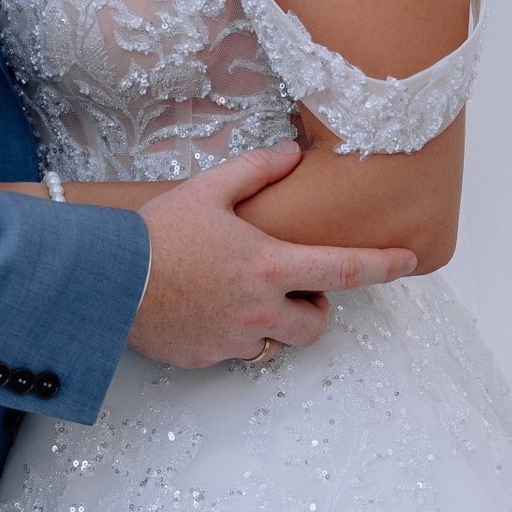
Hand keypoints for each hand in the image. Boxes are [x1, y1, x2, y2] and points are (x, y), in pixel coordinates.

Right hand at [128, 145, 416, 368]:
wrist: (103, 282)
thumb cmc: (155, 234)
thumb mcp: (207, 190)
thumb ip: (255, 171)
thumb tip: (291, 154)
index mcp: (268, 266)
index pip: (345, 270)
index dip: (383, 266)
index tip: (408, 262)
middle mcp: (259, 309)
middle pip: (317, 323)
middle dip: (315, 308)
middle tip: (291, 286)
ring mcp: (234, 339)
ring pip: (278, 342)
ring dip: (275, 323)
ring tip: (244, 297)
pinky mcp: (207, 358)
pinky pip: (238, 352)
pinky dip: (235, 334)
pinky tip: (207, 310)